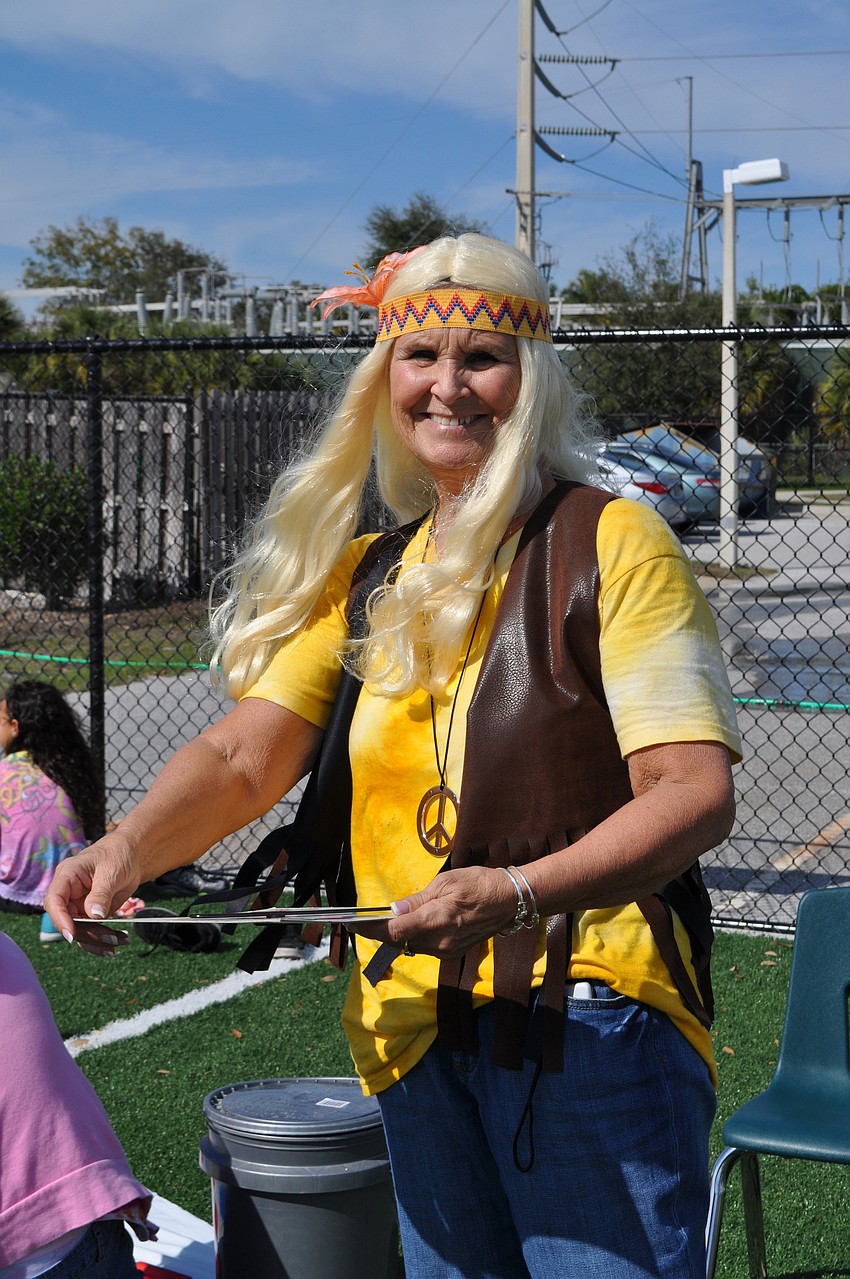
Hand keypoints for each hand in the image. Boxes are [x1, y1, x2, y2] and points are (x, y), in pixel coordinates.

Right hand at [44, 834, 142, 955]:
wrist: (132, 854)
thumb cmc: (118, 854)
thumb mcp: (111, 872)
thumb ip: (101, 894)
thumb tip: (94, 916)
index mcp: (67, 876)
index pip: (54, 900)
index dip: (60, 919)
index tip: (71, 935)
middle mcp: (69, 893)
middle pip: (67, 920)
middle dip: (86, 933)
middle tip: (110, 939)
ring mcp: (78, 905)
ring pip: (78, 930)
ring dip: (96, 940)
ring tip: (120, 941)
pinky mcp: (89, 913)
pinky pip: (91, 931)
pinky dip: (103, 939)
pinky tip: (119, 940)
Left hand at [350, 866, 518, 957]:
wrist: (509, 900)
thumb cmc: (478, 883)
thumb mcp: (445, 882)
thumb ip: (417, 900)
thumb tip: (393, 911)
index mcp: (437, 919)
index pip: (395, 930)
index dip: (371, 928)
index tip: (354, 923)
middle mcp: (440, 941)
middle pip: (399, 940)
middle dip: (379, 932)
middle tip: (361, 921)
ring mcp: (446, 950)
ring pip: (409, 945)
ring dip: (394, 935)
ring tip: (380, 922)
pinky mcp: (451, 953)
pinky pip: (423, 947)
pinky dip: (411, 937)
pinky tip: (407, 926)